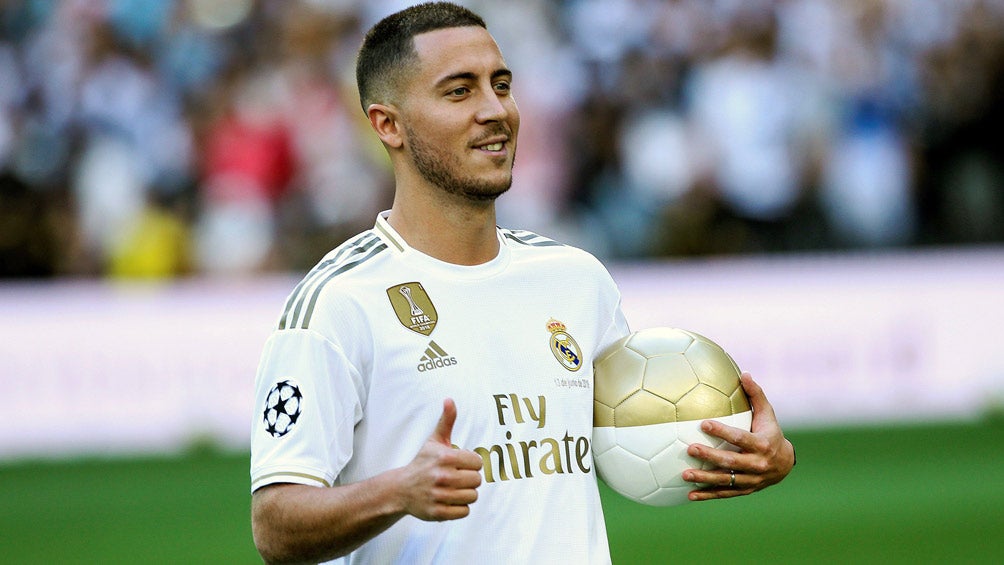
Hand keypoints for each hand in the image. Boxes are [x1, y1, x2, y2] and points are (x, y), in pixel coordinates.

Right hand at [399, 398, 483, 519]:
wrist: (401, 489)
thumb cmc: (422, 463)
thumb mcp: (434, 441)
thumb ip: (446, 421)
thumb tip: (450, 400)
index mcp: (445, 458)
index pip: (477, 463)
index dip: (471, 464)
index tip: (460, 465)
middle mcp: (442, 477)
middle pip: (477, 481)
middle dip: (469, 479)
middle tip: (456, 477)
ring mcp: (439, 496)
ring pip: (472, 497)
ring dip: (465, 493)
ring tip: (453, 489)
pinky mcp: (438, 513)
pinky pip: (464, 512)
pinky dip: (459, 507)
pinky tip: (449, 500)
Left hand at [683, 373, 794, 500]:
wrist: (784, 464)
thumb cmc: (770, 432)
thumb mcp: (767, 414)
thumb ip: (756, 395)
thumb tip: (744, 374)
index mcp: (762, 444)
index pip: (740, 438)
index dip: (722, 432)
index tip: (703, 424)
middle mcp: (757, 464)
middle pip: (730, 462)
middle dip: (709, 456)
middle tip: (689, 449)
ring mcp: (751, 480)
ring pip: (725, 481)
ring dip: (704, 479)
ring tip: (684, 475)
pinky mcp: (744, 490)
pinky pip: (724, 493)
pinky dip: (707, 495)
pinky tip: (689, 495)